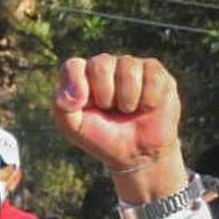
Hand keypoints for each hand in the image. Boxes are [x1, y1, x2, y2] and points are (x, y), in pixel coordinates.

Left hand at [53, 54, 187, 203]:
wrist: (137, 154)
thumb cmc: (103, 138)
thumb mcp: (75, 128)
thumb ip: (62, 109)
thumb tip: (71, 94)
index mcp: (81, 75)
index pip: (73, 67)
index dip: (77, 86)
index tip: (82, 106)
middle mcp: (105, 65)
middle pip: (99, 64)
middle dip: (105, 96)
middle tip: (110, 111)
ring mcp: (131, 66)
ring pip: (128, 69)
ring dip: (128, 100)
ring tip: (128, 110)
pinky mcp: (155, 72)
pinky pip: (152, 77)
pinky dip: (148, 100)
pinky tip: (147, 107)